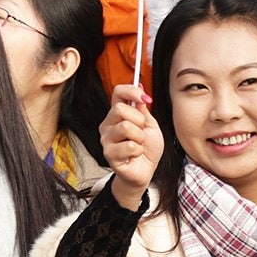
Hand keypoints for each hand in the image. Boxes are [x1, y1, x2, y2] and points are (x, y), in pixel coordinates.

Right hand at [99, 85, 161, 209]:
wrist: (146, 170)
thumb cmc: (147, 148)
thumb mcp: (150, 125)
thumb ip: (142, 109)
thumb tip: (139, 86)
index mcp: (118, 114)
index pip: (118, 92)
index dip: (131, 91)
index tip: (145, 97)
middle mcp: (108, 124)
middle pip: (119, 109)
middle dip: (138, 120)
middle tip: (142, 131)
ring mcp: (106, 139)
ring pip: (125, 127)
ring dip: (140, 138)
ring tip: (139, 144)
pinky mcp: (109, 153)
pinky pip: (129, 145)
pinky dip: (138, 150)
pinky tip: (135, 154)